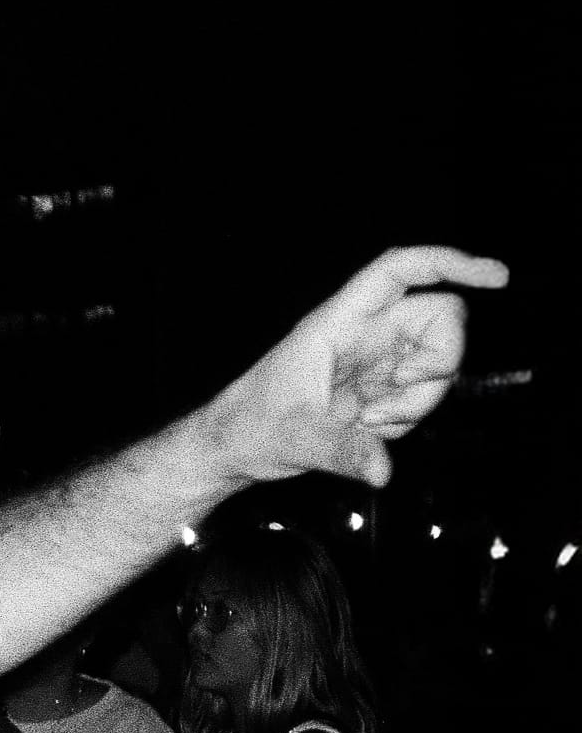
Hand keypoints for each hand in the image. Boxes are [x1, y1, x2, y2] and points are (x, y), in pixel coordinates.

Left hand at [210, 247, 506, 489]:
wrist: (238, 448)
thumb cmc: (250, 426)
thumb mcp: (292, 439)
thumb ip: (338, 450)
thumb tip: (381, 469)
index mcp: (337, 322)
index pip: (398, 272)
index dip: (448, 263)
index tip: (495, 276)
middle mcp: (363, 334)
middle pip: (437, 319)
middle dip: (438, 360)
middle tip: (397, 393)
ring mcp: (376, 361)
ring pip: (436, 363)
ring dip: (420, 399)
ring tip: (368, 422)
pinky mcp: (382, 388)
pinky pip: (422, 396)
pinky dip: (407, 419)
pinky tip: (368, 430)